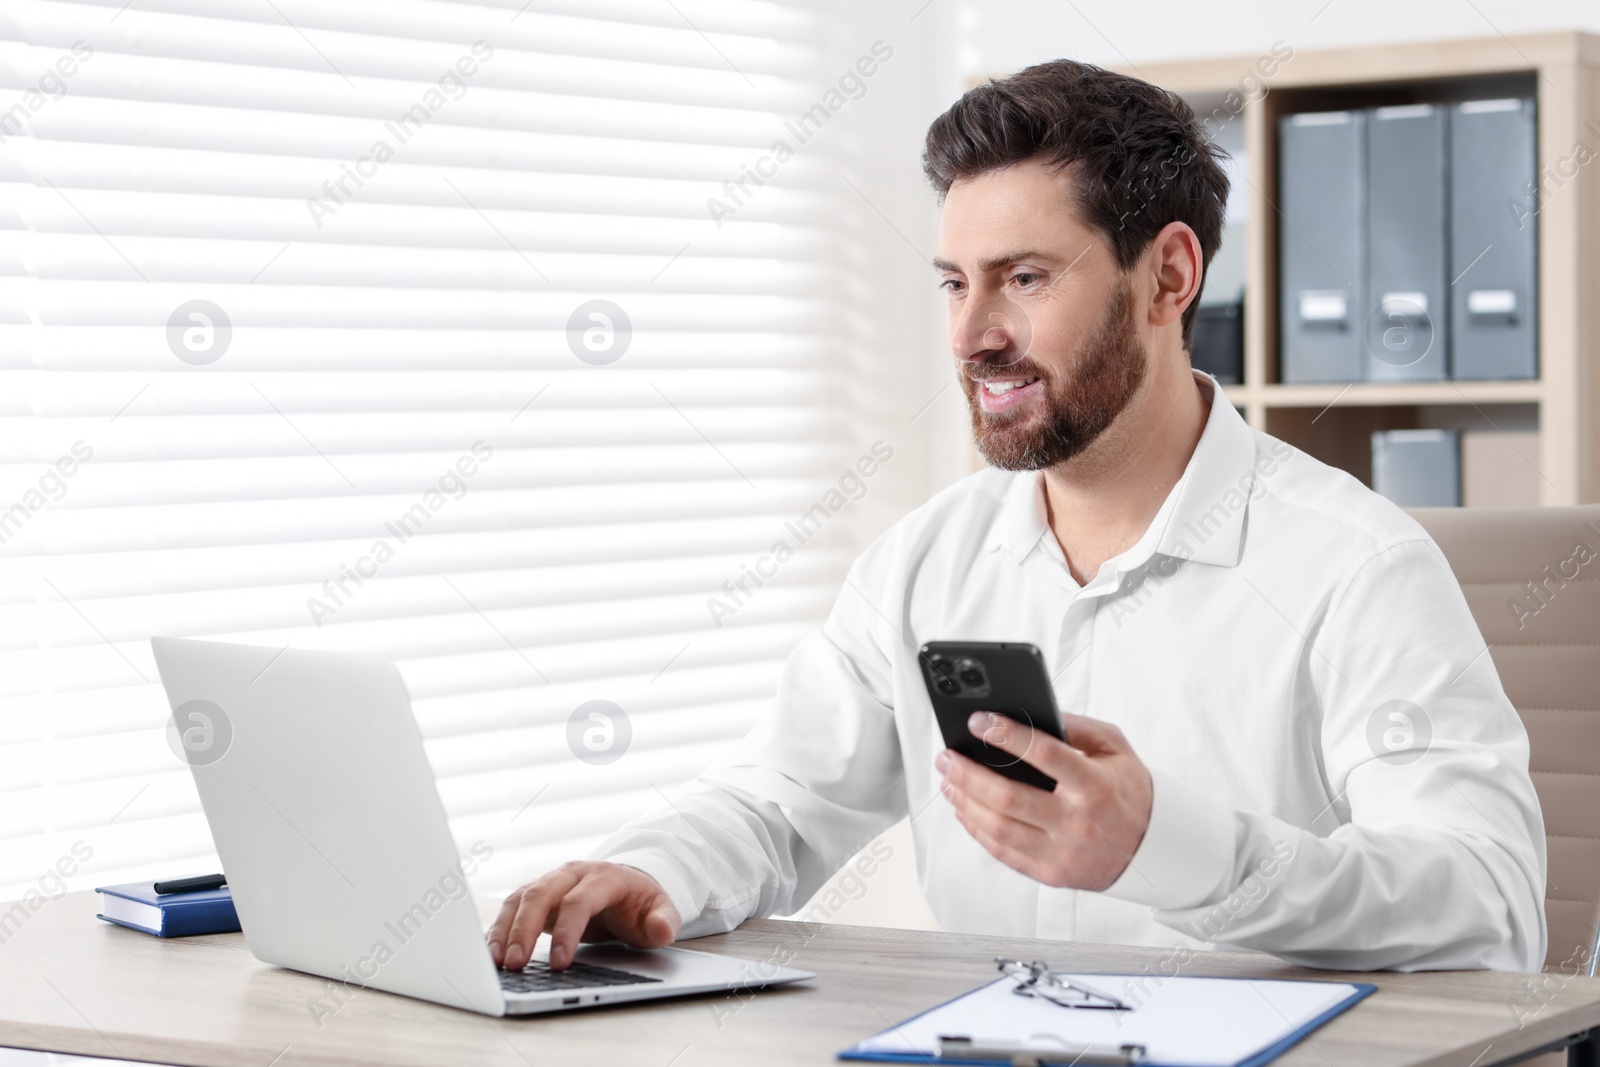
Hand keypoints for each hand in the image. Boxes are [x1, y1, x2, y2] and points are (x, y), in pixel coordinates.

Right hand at [488, 860, 680, 970]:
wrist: (627, 885)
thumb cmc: (641, 902)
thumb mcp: (661, 910)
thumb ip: (664, 921)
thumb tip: (661, 929)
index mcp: (603, 877)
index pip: (579, 901)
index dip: (568, 931)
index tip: (560, 963)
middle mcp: (572, 874)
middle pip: (541, 894)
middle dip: (524, 929)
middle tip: (515, 964)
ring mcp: (551, 882)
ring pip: (520, 898)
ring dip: (505, 929)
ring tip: (497, 962)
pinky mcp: (536, 895)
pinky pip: (511, 907)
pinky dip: (499, 928)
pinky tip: (492, 953)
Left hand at [935, 711, 1152, 890]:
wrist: (1151, 848)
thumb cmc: (1128, 791)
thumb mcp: (1114, 748)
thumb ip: (1076, 727)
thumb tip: (1032, 713)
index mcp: (1094, 786)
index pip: (1045, 755)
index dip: (1007, 735)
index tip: (978, 721)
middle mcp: (1076, 823)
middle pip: (1007, 798)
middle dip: (968, 774)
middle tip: (946, 756)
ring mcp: (1061, 852)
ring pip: (997, 827)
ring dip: (964, 801)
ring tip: (948, 779)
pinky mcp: (1049, 873)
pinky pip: (1001, 851)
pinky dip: (976, 828)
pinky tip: (964, 808)